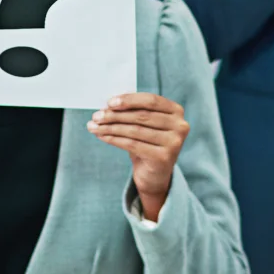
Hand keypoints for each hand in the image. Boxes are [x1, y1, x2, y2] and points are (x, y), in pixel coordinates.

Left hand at [88, 93, 188, 221]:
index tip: (109, 102)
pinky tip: (102, 136)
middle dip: (115, 115)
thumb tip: (110, 104)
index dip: (129, 100)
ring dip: (111, 127)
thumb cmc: (147, 142)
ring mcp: (174, 142)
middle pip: (142, 116)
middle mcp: (180, 125)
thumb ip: (133, 110)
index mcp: (176, 111)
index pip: (151, 100)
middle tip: (96, 116)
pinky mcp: (164, 157)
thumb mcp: (144, 123)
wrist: (154, 174)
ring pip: (135, 130)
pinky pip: (133, 144)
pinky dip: (114, 139)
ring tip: (94, 126)